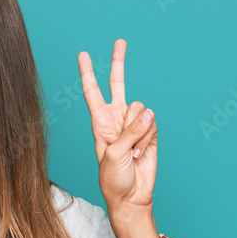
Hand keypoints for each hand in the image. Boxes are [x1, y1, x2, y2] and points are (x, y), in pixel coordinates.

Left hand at [78, 39, 157, 218]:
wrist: (131, 196)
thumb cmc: (114, 178)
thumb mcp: (114, 153)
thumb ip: (130, 130)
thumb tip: (149, 111)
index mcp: (100, 123)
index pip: (93, 93)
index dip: (88, 74)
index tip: (83, 55)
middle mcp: (116, 119)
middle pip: (118, 84)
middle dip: (118, 63)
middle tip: (120, 41)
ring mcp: (134, 125)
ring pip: (141, 109)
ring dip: (139, 131)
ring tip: (133, 151)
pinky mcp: (150, 133)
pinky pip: (153, 124)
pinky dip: (148, 140)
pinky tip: (142, 154)